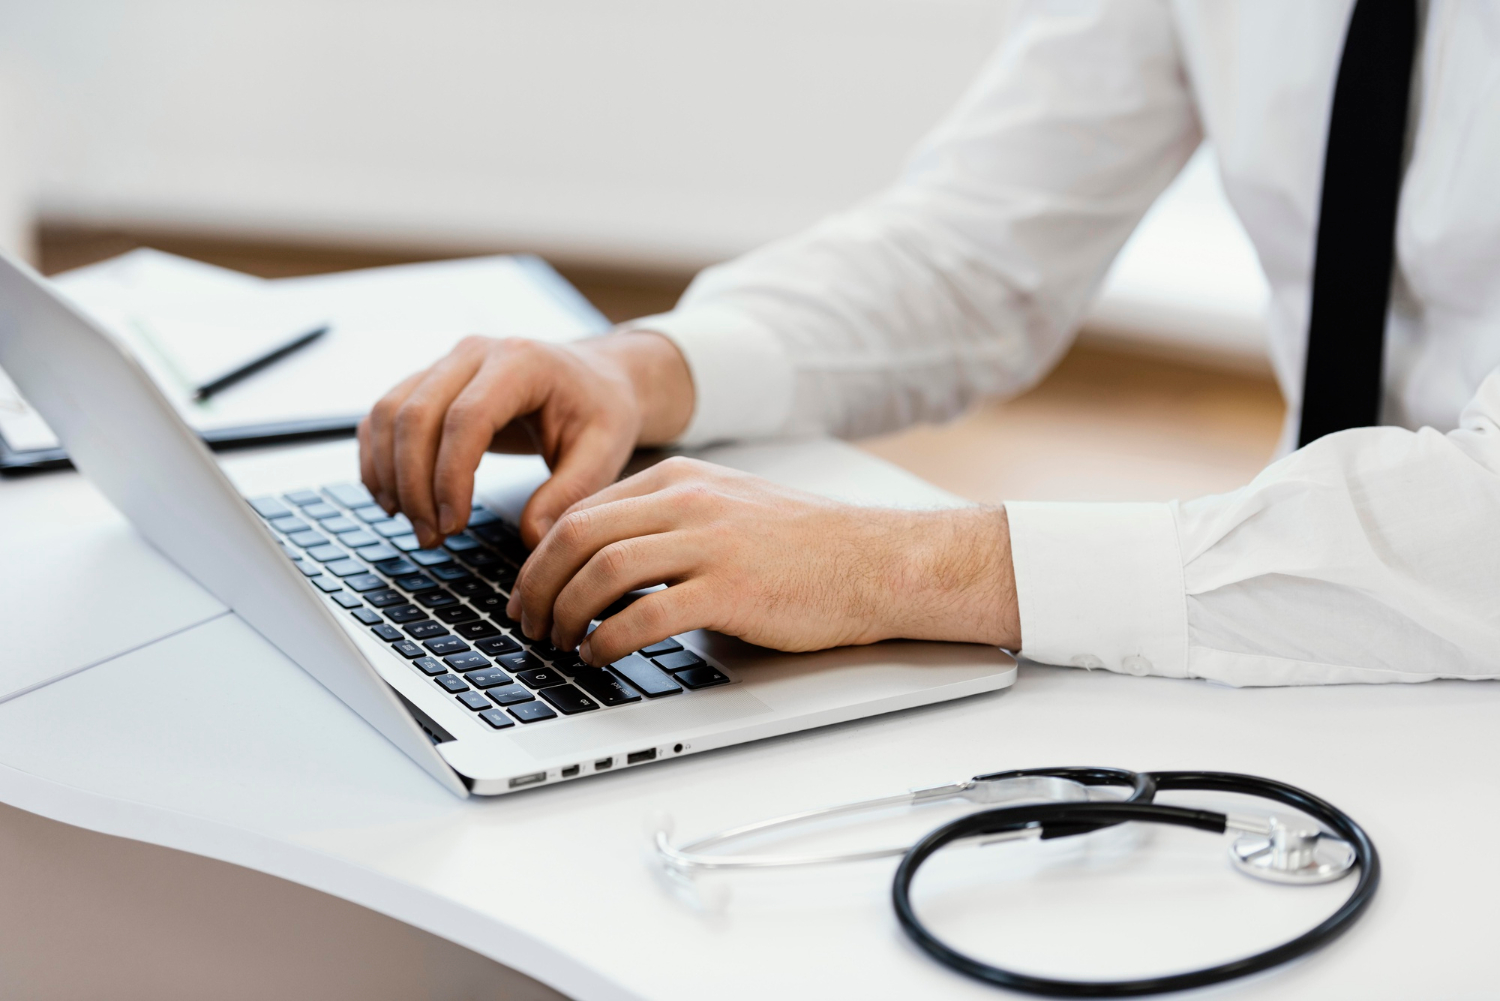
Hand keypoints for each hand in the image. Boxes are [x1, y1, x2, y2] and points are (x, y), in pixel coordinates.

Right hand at [358, 331, 692, 548]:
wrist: (594, 379)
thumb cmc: (600, 412)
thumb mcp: (603, 452)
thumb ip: (570, 494)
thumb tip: (531, 538)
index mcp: (521, 362)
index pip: (467, 417)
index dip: (450, 476)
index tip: (454, 524)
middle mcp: (475, 353)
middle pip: (416, 415)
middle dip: (415, 485)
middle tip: (432, 537)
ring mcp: (445, 363)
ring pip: (389, 414)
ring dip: (390, 476)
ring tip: (416, 527)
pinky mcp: (427, 381)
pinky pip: (382, 415)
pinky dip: (377, 459)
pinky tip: (392, 501)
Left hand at [508, 456, 1021, 664]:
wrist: (875, 562)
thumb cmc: (804, 547)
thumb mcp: (727, 508)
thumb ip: (667, 522)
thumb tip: (603, 563)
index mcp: (681, 479)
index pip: (582, 510)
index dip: (539, 557)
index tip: (528, 591)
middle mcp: (689, 501)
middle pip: (577, 536)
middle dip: (537, 585)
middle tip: (526, 622)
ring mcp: (710, 543)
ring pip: (602, 570)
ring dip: (565, 613)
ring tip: (556, 643)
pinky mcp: (731, 589)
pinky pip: (645, 614)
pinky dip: (608, 639)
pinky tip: (599, 656)